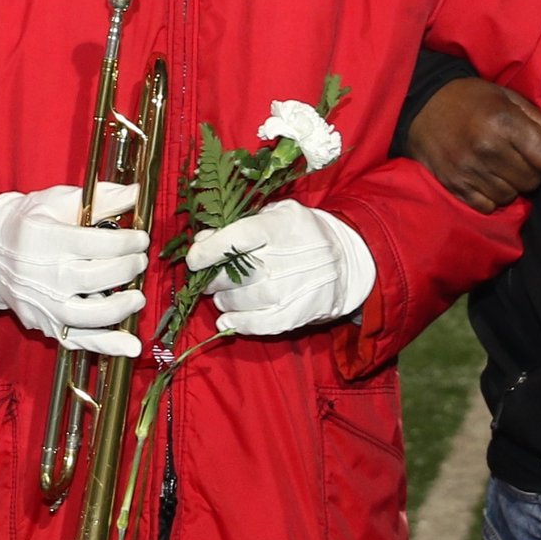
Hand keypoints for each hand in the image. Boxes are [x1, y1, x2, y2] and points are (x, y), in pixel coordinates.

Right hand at [0, 183, 148, 356]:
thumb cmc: (28, 224)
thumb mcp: (58, 201)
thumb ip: (99, 198)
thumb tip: (135, 194)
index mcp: (46, 239)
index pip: (94, 244)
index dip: (125, 242)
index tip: (141, 238)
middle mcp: (44, 276)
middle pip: (94, 278)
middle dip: (126, 269)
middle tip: (140, 261)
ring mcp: (44, 304)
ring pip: (88, 314)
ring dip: (119, 308)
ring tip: (138, 297)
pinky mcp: (46, 325)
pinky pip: (78, 340)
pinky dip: (106, 345)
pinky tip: (130, 346)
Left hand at [186, 200, 374, 336]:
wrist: (346, 262)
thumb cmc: (301, 233)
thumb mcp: (277, 215)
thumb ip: (239, 224)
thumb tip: (203, 241)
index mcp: (282, 226)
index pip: (240, 237)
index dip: (211, 249)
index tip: (194, 258)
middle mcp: (289, 258)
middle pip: (238, 272)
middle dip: (214, 278)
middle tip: (207, 279)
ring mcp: (295, 288)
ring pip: (245, 299)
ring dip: (224, 299)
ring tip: (221, 295)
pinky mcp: (299, 313)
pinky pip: (262, 323)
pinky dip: (240, 324)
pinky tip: (227, 321)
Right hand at [404, 78, 540, 213]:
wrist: (421, 105)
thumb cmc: (471, 98)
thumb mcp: (509, 98)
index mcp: (504, 122)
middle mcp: (487, 149)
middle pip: (532, 180)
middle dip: (532, 172)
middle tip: (519, 158)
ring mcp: (468, 170)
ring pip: (511, 196)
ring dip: (512, 185)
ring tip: (500, 167)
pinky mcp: (454, 185)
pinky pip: (488, 206)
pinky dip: (492, 196)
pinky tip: (486, 178)